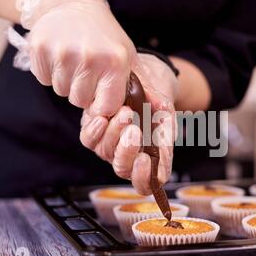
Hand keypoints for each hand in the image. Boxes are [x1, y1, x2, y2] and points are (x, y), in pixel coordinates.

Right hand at [24, 0, 134, 114]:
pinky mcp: (40, 49)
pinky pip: (44, 79)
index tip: (100, 96)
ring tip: (74, 61)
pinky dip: (50, 73)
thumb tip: (154, 111)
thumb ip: (136, 86)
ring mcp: (62, 53)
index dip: (101, 105)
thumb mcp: (127, 57)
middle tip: (86, 72)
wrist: (74, 5)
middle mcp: (89, 58)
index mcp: (115, 62)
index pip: (106, 108)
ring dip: (66, 82)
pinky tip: (59, 56)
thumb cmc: (105, 37)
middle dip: (83, 92)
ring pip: (61, 91)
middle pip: (80, 101)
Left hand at [80, 53, 177, 194]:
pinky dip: (95, 130)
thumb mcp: (166, 112)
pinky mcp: (94, 130)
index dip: (143, 178)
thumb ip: (165, 133)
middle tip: (134, 129)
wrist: (143, 71)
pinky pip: (89, 139)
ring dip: (114, 133)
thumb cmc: (158, 95)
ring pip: (105, 152)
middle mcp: (128, 154)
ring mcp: (109, 144)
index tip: (145, 158)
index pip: (145, 183)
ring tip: (126, 111)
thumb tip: (162, 153)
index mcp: (149, 156)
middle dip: (126, 151)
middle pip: (122, 169)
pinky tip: (102, 117)